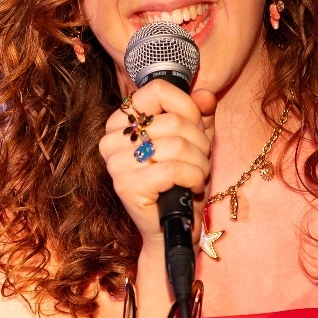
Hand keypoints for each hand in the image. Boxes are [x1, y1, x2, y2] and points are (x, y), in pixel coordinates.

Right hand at [99, 80, 215, 247]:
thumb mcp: (195, 140)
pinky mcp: (127, 186)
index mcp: (122, 121)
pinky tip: (192, 187)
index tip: (196, 126)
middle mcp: (111, 139)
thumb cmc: (182, 180)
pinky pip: (174, 169)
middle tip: (198, 160)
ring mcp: (115, 163)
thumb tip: (205, 95)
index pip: (157, 90)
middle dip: (199, 142)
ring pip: (178, 145)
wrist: (175, 227)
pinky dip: (194, 178)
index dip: (186, 106)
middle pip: (174, 121)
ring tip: (197, 175)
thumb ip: (200, 114)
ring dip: (200, 163)